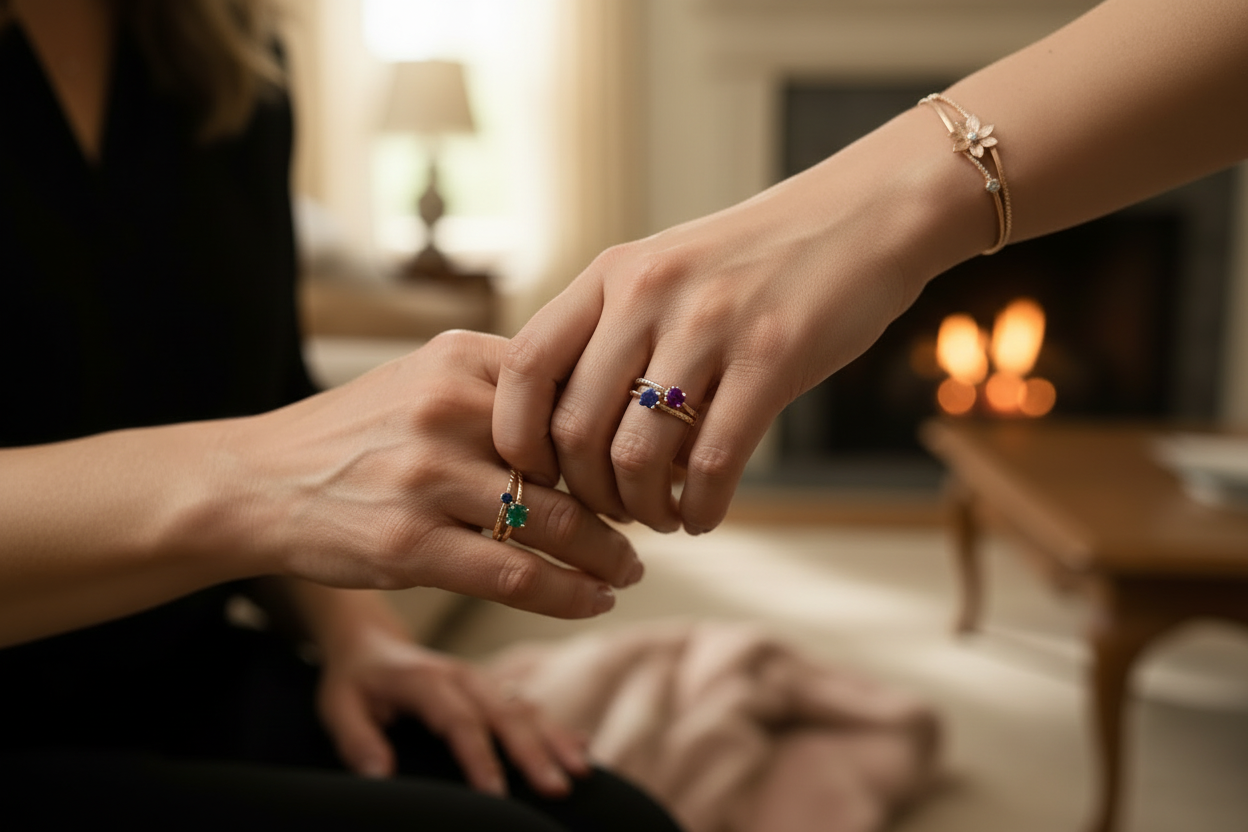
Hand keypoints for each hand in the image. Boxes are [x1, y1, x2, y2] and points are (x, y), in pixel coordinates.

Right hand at [213, 330, 641, 618]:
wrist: (257, 481)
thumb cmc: (356, 434)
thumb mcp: (422, 378)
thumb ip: (500, 385)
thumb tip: (600, 413)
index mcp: (459, 357)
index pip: (575, 389)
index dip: (624, 431)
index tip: (651, 460)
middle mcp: (447, 408)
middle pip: (575, 458)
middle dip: (626, 500)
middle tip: (651, 522)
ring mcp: (426, 477)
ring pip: (555, 521)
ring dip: (608, 555)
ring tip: (629, 569)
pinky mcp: (408, 544)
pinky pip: (516, 576)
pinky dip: (568, 594)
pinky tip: (593, 600)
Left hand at [316, 617, 589, 796]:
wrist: (370, 642)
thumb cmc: (354, 681)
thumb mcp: (337, 706)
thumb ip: (356, 739)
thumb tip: (380, 774)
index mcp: (425, 678)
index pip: (458, 720)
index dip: (479, 756)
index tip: (496, 795)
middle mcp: (462, 675)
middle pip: (504, 712)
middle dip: (533, 751)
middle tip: (556, 787)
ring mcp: (482, 679)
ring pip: (526, 707)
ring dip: (554, 739)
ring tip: (580, 771)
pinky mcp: (494, 687)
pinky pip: (531, 705)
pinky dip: (558, 728)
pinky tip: (582, 750)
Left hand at [494, 113, 970, 533]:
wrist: (863, 215)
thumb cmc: (758, 260)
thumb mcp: (668, 272)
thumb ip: (614, 332)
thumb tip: (568, 429)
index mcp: (612, 274)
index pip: (524, 364)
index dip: (516, 435)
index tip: (538, 474)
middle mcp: (649, 295)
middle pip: (576, 427)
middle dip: (587, 492)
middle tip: (613, 510)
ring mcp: (710, 325)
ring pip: (638, 456)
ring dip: (643, 509)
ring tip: (662, 517)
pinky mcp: (772, 357)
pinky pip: (712, 462)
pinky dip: (700, 509)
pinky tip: (705, 517)